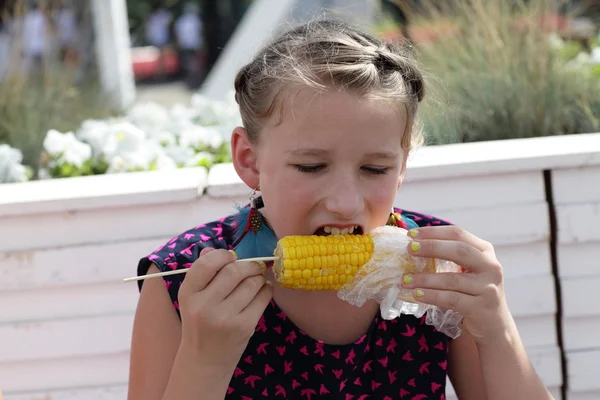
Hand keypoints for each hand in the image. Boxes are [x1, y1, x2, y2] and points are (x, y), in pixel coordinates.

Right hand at [178, 248, 272, 367]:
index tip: (232, 257)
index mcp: (188, 294)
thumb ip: (202, 272)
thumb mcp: (193, 298)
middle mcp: (204, 305)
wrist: (204, 360)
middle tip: (254, 266)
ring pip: (252, 283)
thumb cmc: (200, 322)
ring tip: (258, 278)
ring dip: (259, 277)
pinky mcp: (244, 326)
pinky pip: (262, 298)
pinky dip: (266, 290)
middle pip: (234, 271)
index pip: (207, 263)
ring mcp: (225, 317)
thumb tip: (212, 250)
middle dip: (249, 265)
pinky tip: (263, 290)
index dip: (223, 255)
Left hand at [400, 226, 513, 343]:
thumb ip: (449, 257)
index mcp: (484, 251)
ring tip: (405, 279)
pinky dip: (431, 296)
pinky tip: (416, 294)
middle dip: (431, 247)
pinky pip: (451, 299)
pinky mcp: (481, 308)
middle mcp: (491, 266)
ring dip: (425, 278)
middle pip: (460, 250)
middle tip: (409, 249)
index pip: (458, 234)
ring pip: (452, 279)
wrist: (494, 326)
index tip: (411, 234)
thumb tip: (412, 246)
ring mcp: (488, 288)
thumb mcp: (467, 270)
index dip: (433, 232)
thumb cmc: (472, 293)